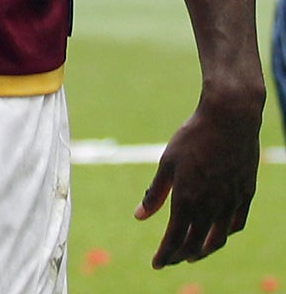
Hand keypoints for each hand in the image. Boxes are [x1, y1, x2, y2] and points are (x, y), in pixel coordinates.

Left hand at [133, 89, 259, 266]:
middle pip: (196, 243)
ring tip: (192, 254)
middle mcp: (211, 206)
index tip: (156, 264)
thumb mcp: (167, 163)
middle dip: (181, 255)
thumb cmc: (192, 137)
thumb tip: (139, 217)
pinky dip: (224, 234)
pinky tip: (216, 234)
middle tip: (170, 260)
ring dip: (203, 250)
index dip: (165, 255)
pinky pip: (235, 224)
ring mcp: (232, 201)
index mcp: (187, 199)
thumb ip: (155, 193)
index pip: (175, 238)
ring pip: (218, 238)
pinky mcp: (246, 194)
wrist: (229, 120)